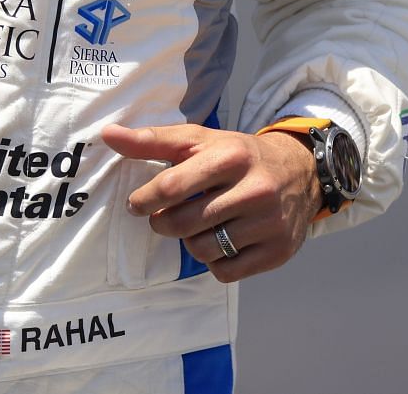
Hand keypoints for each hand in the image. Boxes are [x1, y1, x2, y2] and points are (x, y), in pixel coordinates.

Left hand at [102, 123, 319, 282]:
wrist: (299, 172)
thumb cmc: (237, 155)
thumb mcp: (199, 139)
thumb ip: (152, 140)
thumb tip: (107, 134)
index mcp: (230, 157)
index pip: (171, 186)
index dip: (144, 199)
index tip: (135, 204)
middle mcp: (254, 190)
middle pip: (183, 222)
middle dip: (162, 222)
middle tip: (162, 217)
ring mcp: (269, 224)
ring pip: (202, 250)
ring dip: (189, 241)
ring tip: (195, 226)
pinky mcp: (278, 252)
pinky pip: (225, 272)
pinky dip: (213, 261)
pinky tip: (218, 241)